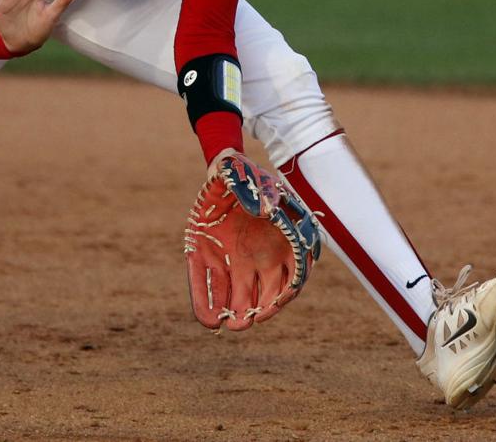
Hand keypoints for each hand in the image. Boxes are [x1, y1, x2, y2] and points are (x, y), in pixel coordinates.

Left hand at [184, 149, 320, 330]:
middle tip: (241, 325)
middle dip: (254, 312)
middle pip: (264, 293)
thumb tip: (266, 210)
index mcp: (281, 243)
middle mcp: (261, 257)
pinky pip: (208, 282)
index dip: (281, 297)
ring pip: (238, 293)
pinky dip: (206, 300)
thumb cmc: (248, 175)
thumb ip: (262, 195)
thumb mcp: (257, 181)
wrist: (222, 170)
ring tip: (224, 326)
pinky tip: (205, 318)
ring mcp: (235, 259)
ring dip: (233, 311)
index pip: (290, 278)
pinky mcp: (209, 256)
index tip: (267, 309)